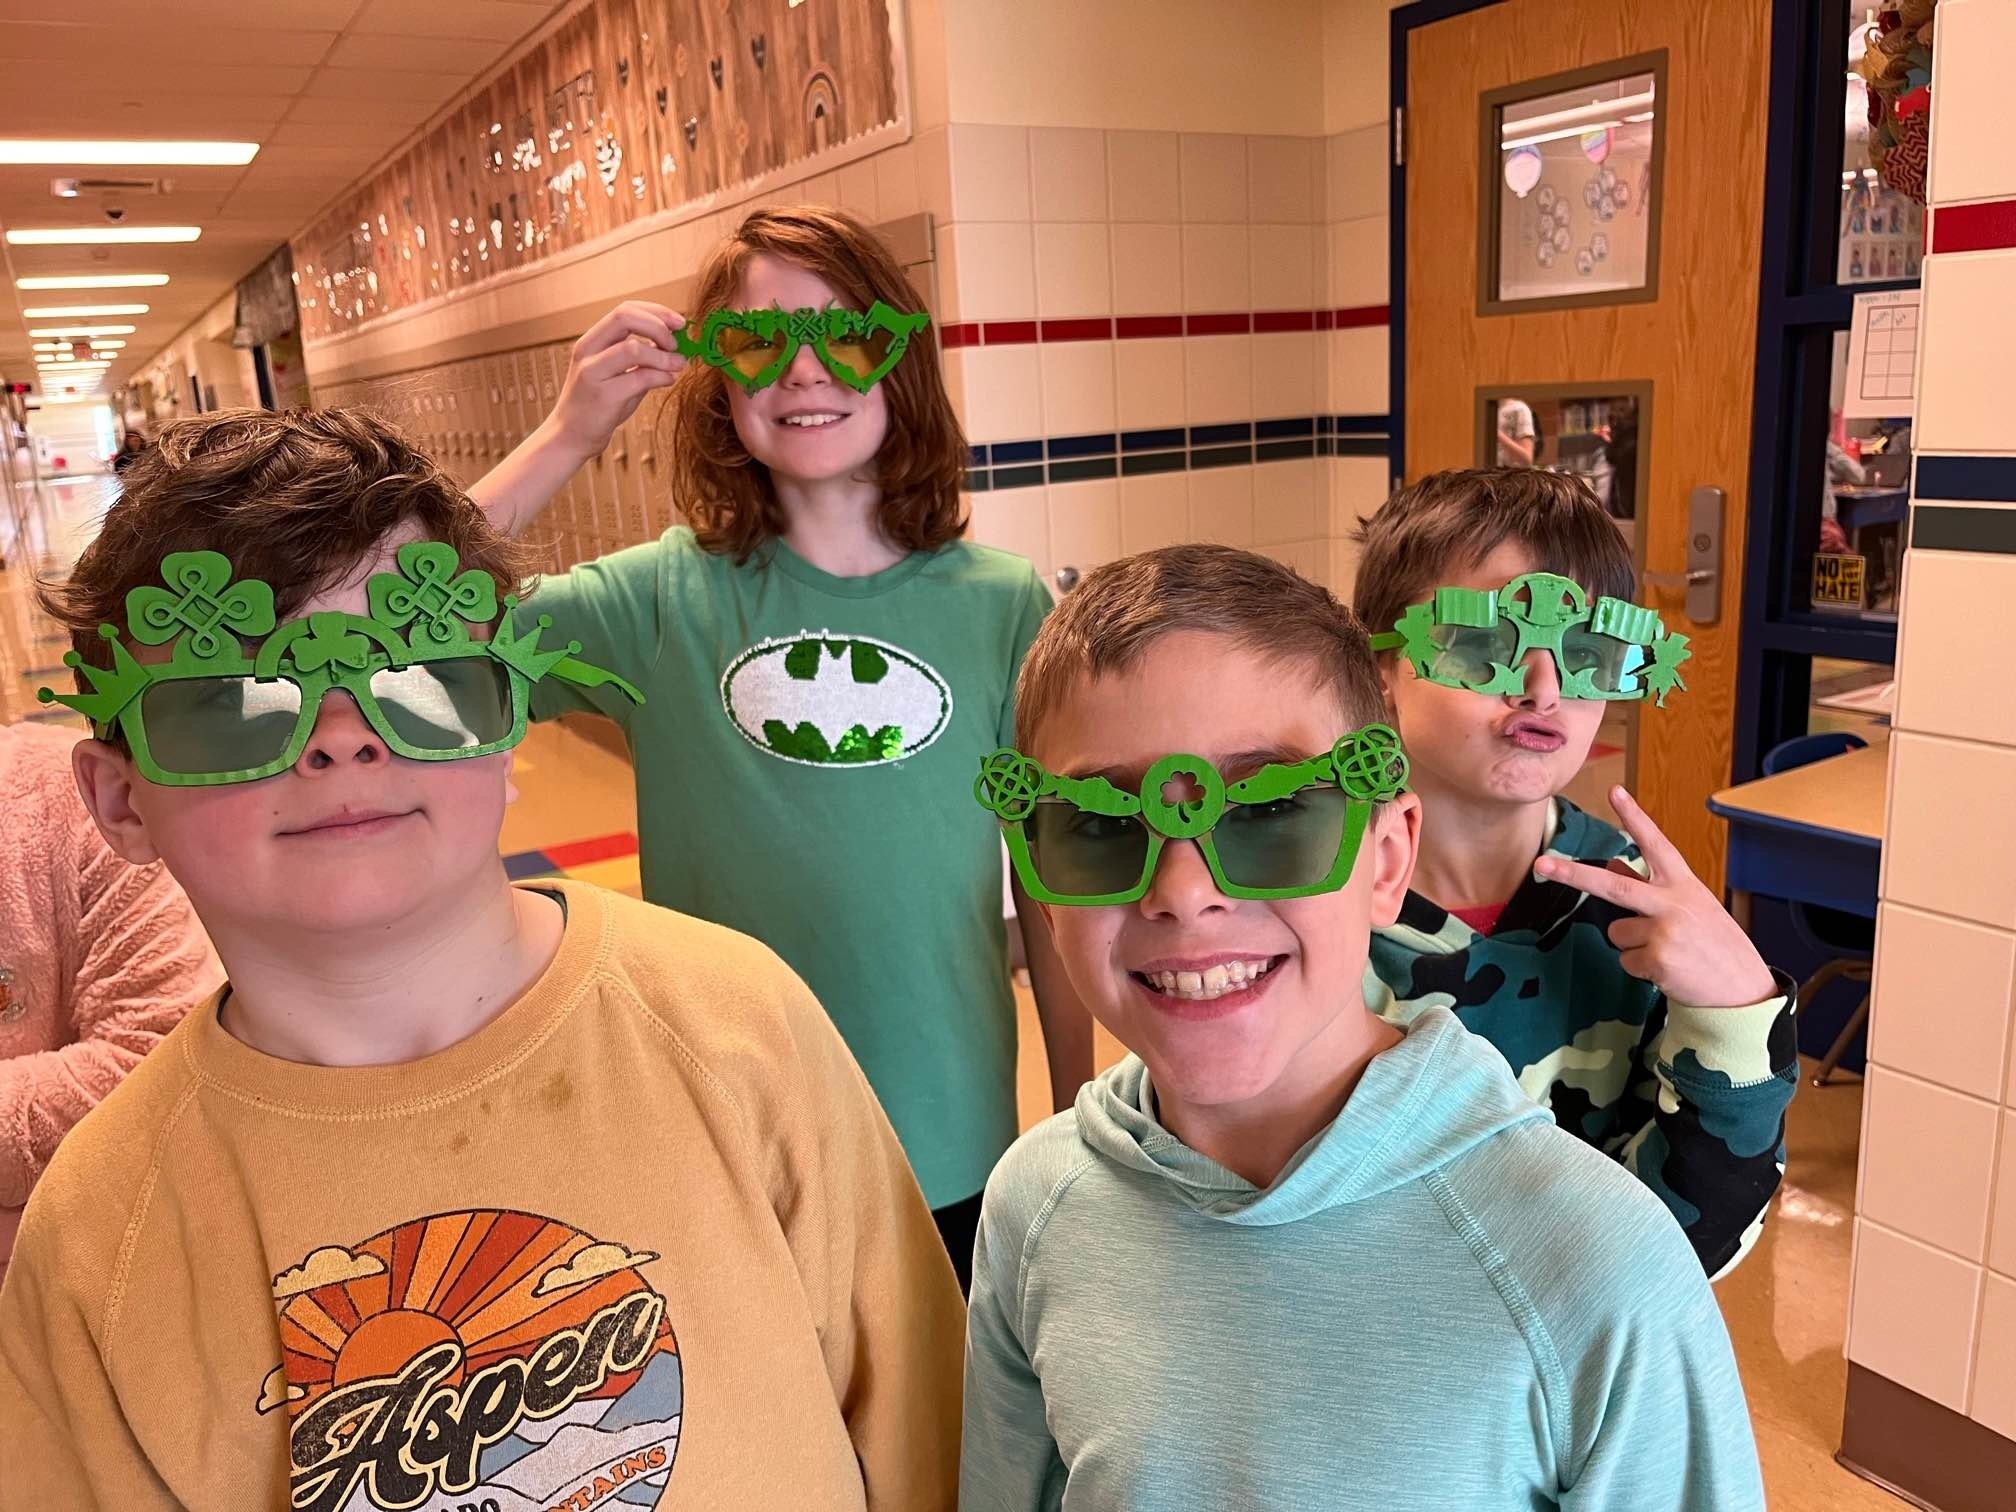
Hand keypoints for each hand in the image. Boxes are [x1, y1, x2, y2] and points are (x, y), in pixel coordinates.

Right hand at [547, 301, 686, 461]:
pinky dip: (661, 376)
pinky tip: (668, 380)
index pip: (624, 310)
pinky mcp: (603, 396)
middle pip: (624, 317)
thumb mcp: (618, 374)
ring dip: (663, 355)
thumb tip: (676, 345)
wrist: (570, 436)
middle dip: (658, 326)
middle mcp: (587, 351)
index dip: (656, 312)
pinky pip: (640, 378)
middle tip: (676, 344)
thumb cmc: (597, 405)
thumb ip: (642, 358)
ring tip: (677, 365)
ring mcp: (592, 372)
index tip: (679, 322)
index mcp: (591, 341)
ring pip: (634, 348)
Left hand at [1532, 786, 1775, 1009]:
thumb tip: (1613, 862)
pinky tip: (1668, 970)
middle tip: (1541, 865)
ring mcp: (1665, 931)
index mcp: (1683, 885)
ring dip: (1633, 945)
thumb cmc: (1713, 944)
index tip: (1614, 792)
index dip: (1635, 817)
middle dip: (1573, 874)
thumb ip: (1650, 886)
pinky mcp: (1658, 959)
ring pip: (1617, 932)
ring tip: (1667, 952)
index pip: (1656, 844)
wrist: (1743, 989)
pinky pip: (1626, 960)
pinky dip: (1641, 968)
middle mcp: (1673, 902)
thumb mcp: (1689, 906)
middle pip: (1614, 885)